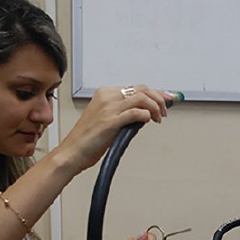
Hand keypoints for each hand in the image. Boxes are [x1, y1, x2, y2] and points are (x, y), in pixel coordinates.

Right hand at [56, 85, 170, 174]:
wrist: (72, 152)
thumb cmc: (88, 140)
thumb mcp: (107, 119)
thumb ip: (123, 113)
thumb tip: (145, 113)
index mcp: (105, 93)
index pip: (137, 87)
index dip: (155, 93)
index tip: (167, 99)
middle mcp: (107, 97)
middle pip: (142, 89)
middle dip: (159, 98)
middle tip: (166, 110)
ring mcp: (108, 108)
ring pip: (142, 98)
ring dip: (155, 107)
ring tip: (158, 118)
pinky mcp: (110, 121)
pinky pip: (136, 113)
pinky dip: (146, 115)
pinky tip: (148, 121)